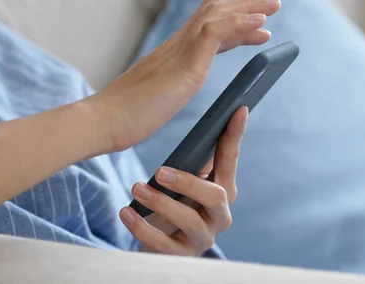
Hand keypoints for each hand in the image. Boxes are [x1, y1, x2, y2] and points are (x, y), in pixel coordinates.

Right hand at [83, 0, 279, 152]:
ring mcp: (181, 50)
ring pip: (218, 13)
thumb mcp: (156, 96)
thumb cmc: (126, 116)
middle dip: (245, 4)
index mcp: (173, 53)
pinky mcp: (185, 63)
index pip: (208, 27)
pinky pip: (216, 30)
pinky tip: (260, 24)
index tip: (258, 25)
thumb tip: (171, 91)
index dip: (235, 22)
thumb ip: (167, 87)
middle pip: (215, 9)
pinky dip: (240, 22)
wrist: (104, 121)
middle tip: (270, 5)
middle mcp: (177, 44)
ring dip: (249, 7)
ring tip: (272, 7)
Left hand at [119, 107, 247, 255]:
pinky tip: (126, 212)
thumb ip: (193, 160)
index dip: (235, 135)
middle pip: (215, 196)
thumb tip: (193, 117)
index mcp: (223, 190)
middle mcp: (219, 216)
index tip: (238, 109)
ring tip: (136, 188)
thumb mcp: (185, 183)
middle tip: (159, 171)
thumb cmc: (174, 206)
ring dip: (160, 203)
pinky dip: (141, 226)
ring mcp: (203, 238)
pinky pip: (163, 243)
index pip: (231, 159)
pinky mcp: (181, 255)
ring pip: (188, 219)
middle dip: (187, 182)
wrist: (161, 247)